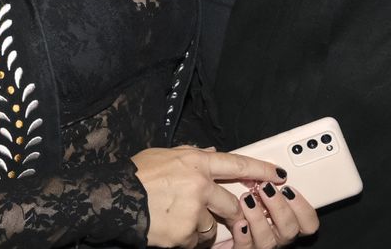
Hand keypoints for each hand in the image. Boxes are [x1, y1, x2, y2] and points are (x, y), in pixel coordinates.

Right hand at [132, 146, 286, 247]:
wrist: (112, 199)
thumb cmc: (136, 175)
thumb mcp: (163, 155)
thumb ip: (191, 154)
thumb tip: (212, 152)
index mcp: (195, 162)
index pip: (236, 164)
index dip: (260, 169)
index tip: (278, 174)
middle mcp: (199, 185)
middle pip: (231, 204)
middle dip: (227, 213)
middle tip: (211, 213)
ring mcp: (194, 211)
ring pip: (212, 226)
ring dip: (200, 227)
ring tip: (177, 219)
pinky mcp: (186, 234)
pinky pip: (195, 241)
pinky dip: (186, 239)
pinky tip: (169, 229)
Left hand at [216, 179, 318, 248]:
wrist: (210, 229)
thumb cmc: (230, 204)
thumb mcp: (245, 185)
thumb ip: (256, 177)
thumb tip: (257, 165)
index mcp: (282, 219)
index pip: (306, 222)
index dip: (303, 207)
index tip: (289, 189)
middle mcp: (274, 234)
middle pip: (291, 230)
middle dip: (280, 208)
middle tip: (266, 189)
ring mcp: (258, 243)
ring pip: (269, 241)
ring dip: (259, 219)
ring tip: (247, 200)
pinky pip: (246, 248)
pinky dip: (243, 235)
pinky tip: (238, 222)